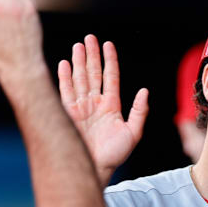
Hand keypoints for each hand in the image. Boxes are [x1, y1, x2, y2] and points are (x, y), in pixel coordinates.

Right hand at [58, 34, 148, 186]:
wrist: (96, 168)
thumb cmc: (115, 154)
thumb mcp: (133, 132)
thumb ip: (139, 111)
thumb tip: (144, 91)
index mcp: (111, 105)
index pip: (110, 77)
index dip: (110, 60)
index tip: (108, 44)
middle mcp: (95, 103)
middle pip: (93, 73)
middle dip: (92, 55)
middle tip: (90, 38)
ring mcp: (81, 107)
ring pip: (79, 79)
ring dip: (78, 62)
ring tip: (78, 45)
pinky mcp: (68, 114)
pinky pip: (65, 92)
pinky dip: (64, 78)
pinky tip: (63, 64)